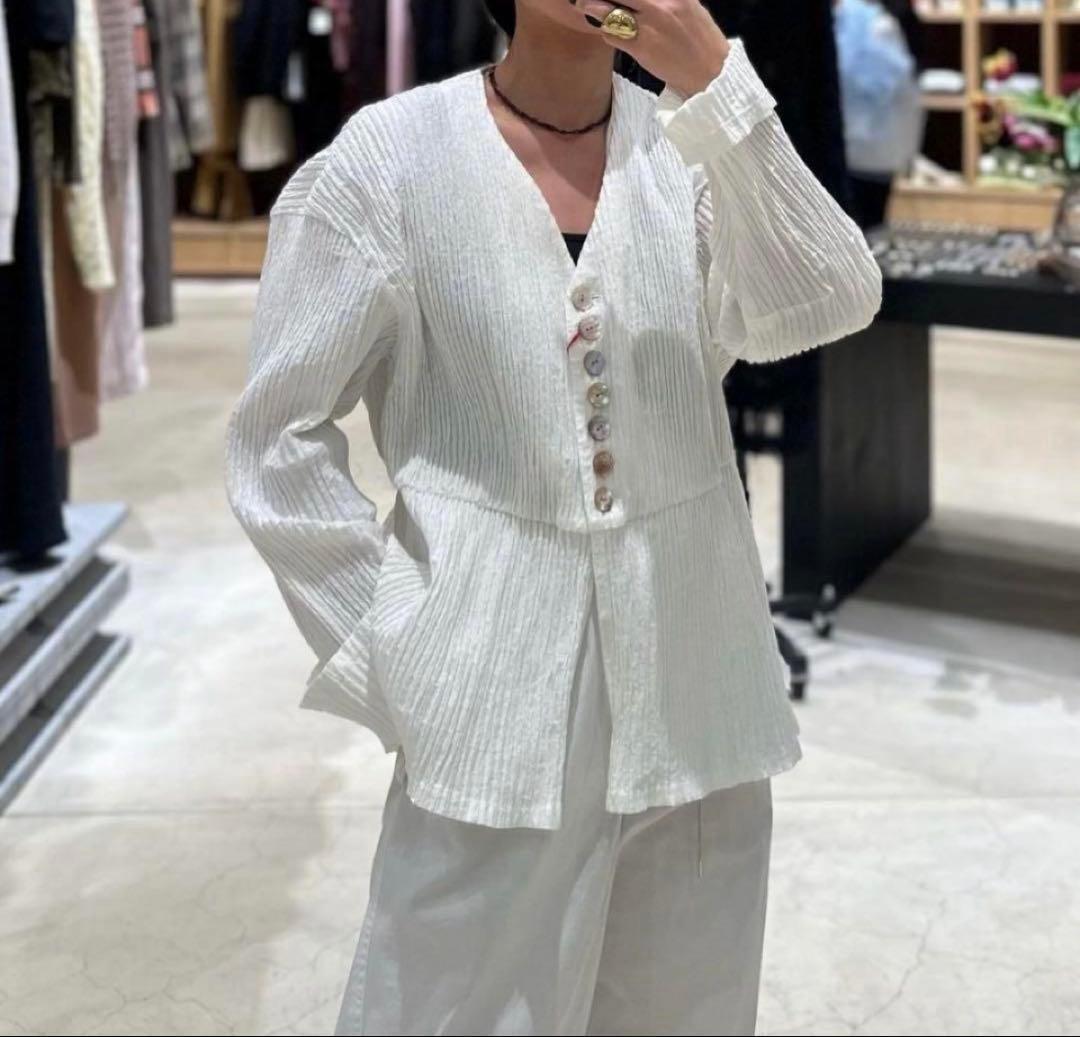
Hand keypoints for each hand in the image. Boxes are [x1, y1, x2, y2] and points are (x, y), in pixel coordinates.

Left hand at [573, 0, 730, 97]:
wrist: (710, 73)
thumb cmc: (701, 40)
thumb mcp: (689, 6)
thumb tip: (645, 0)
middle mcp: (661, 3)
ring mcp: (649, 25)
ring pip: (610, 11)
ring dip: (594, 8)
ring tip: (587, 6)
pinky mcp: (641, 47)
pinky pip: (613, 35)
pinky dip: (606, 32)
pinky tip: (608, 31)